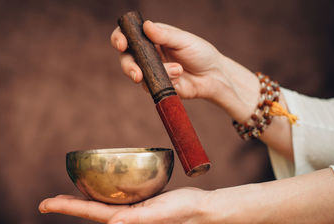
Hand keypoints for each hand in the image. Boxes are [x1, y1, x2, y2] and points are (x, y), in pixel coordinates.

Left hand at [38, 187, 206, 223]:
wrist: (199, 208)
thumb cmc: (182, 211)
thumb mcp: (159, 214)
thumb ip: (135, 221)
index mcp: (124, 218)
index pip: (88, 212)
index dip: (65, 208)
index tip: (44, 204)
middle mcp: (124, 214)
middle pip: (89, 209)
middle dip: (67, 205)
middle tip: (47, 202)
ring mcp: (132, 208)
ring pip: (100, 202)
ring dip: (82, 199)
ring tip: (68, 195)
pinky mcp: (140, 200)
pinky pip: (115, 195)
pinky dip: (102, 191)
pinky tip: (102, 186)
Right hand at [111, 20, 259, 121]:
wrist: (214, 76)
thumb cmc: (201, 53)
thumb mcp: (184, 41)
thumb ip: (164, 35)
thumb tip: (145, 26)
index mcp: (152, 37)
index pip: (128, 35)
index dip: (119, 38)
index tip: (121, 44)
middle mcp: (148, 54)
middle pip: (127, 59)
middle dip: (129, 67)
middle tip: (137, 75)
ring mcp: (151, 71)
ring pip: (137, 75)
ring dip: (155, 74)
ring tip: (177, 71)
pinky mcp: (157, 86)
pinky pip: (151, 87)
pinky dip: (165, 82)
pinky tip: (179, 78)